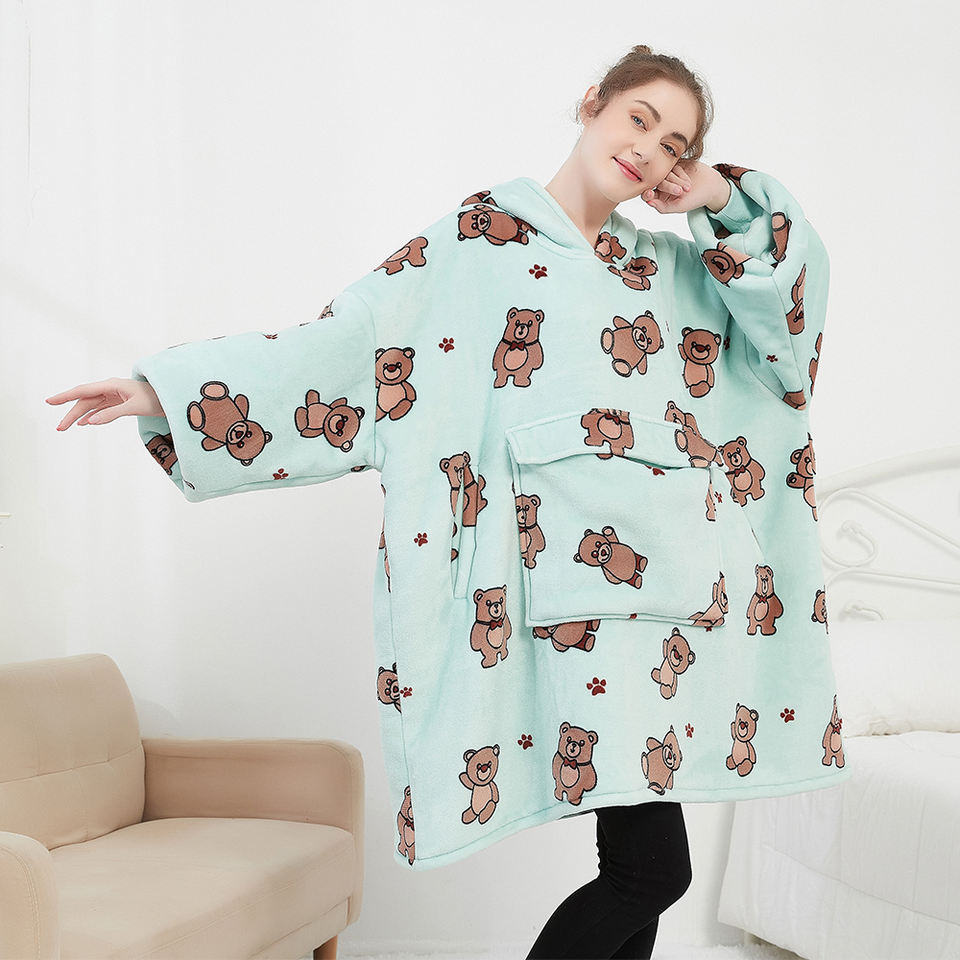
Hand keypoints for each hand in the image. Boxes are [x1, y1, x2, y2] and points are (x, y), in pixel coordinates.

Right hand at [45, 377, 164, 430]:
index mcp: (112, 385)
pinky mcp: (120, 402)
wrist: (172, 398)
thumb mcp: (134, 407)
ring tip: (65, 428)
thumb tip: (90, 422)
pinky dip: (91, 415)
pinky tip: (83, 423)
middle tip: (59, 428)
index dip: (65, 396)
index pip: (83, 391)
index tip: (49, 401)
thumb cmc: (156, 399)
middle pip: (85, 401)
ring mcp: (115, 395)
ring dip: (79, 416)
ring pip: (91, 406)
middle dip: (70, 413)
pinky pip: (101, 408)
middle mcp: (110, 388)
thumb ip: (112, 414)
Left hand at [641, 159, 730, 215]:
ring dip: (677, 181)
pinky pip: (673, 166)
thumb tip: (649, 202)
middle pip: (657, 183)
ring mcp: (669, 173)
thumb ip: (663, 207)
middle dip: (669, 187)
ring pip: (665, 174)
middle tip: (680, 191)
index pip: (646, 194)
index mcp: (660, 197)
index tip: (650, 192)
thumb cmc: (695, 199)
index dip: (646, 193)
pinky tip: (689, 178)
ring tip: (688, 187)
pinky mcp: (676, 163)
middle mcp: (662, 184)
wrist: (711, 186)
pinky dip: (681, 173)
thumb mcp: (679, 207)